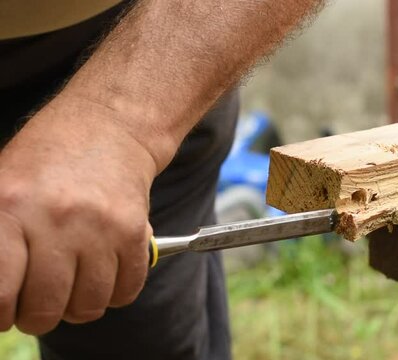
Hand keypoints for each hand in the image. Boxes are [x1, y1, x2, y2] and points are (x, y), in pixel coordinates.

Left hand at [0, 92, 157, 334]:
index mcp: (9, 206)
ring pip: (88, 306)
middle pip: (45, 308)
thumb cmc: (48, 162)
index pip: (0, 292)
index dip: (0, 314)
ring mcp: (100, 226)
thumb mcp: (1, 187)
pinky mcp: (134, 232)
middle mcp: (56, 218)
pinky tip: (103, 273)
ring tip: (73, 285)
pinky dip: (114, 293)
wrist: (110, 128)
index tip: (5, 313)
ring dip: (78, 306)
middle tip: (39, 301)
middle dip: (38, 315)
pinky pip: (126, 291)